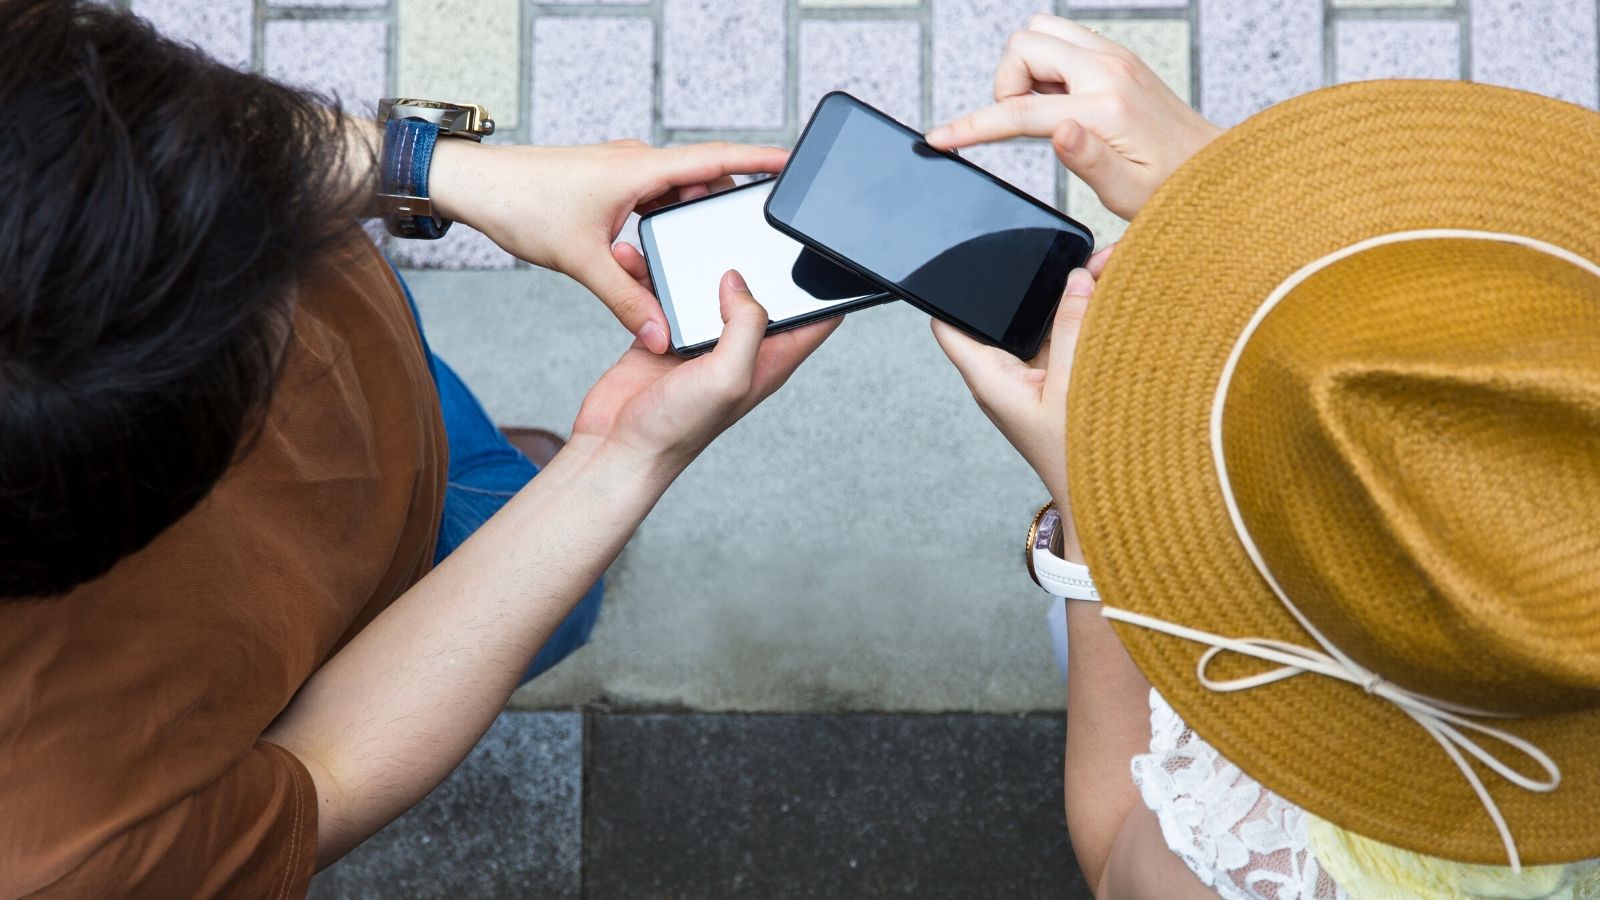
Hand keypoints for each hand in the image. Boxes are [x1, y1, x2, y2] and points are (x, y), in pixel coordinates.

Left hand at [429, 138, 787, 352]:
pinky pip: (649, 202)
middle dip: (726, 207)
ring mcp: (622, 173)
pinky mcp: (605, 185)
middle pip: (701, 181)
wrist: (472, 184)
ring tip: (705, 254)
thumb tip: (659, 334)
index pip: (717, 159)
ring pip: (673, 195)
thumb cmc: (521, 204)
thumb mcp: (581, 260)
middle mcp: (637, 163)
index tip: (796, 167)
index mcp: (642, 168)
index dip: (762, 162)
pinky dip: (662, 224)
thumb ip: (626, 301)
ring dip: (688, 221)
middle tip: (751, 238)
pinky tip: (655, 254)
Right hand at [571, 254, 840, 478]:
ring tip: (686, 234)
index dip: (826, 285)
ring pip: (709, 285)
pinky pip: (666, 293)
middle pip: (761, 291)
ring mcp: (701, 339)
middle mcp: (739, 347)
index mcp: (769, 358)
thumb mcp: (728, 376)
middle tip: (745, 223)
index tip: (823, 249)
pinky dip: (655, 275)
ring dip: (695, 262)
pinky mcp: (664, 333)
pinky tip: (644, 260)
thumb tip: (739, 282)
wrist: (618, 447)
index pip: (815, 317)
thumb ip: (746, 325)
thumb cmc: (676, 429)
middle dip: (756, 258)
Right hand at [924, 15, 1220, 219]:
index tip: (940, 138)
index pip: (1019, 109)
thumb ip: (1089, 161)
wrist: (1212, 169)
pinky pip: (1062, 39)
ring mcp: (1114, 57)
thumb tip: (1058, 130)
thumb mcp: (1128, 193)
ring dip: (1026, 68)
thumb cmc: (1171, 189)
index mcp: (1104, 107)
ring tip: (1042, 110)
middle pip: (1023, 45)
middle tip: (1021, 124)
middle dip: (1005, 83)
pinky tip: (1061, 100)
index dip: (971, 126)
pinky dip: (1047, 64)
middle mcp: (1109, 69)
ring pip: (1040, 31)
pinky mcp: (1117, 57)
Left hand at [931, 246, 1113, 561]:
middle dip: (1034, 282)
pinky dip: (1083, 319)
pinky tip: (1109, 298)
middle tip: (1067, 256)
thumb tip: (1076, 280)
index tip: (965, 257)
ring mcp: (1032, 378)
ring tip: (1101, 266)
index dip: (950, 289)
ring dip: (1067, 298)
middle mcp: (1005, 375)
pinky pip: (1064, 340)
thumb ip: (1073, 329)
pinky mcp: (1057, 382)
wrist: (1109, 501)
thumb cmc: (1079, 462)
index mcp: (990, 378)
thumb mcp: (1075, 387)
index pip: (949, 324)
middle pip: (1005, 314)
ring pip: (1041, 323)